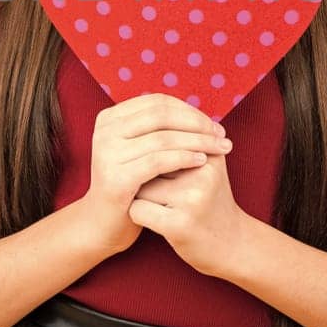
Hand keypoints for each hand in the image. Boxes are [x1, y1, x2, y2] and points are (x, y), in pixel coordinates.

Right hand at [80, 92, 232, 256]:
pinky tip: (202, 161)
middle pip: (161, 116)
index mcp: (110, 118)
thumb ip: (161, 129)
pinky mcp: (116, 178)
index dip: (190, 111)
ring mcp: (107, 154)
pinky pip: (158, 161)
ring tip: (219, 148)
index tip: (214, 125)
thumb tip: (202, 115)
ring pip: (163, 138)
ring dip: (197, 141)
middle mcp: (104, 131)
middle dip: (196, 124)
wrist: (105, 224)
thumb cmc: (132, 184)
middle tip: (221, 135)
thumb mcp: (141, 150)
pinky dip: (184, 158)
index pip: (158, 102)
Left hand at [128, 138, 250, 279]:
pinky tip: (152, 220)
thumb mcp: (208, 166)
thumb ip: (184, 141)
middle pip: (150, 160)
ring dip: (139, 195)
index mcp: (210, 153)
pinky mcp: (179, 224)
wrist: (233, 245)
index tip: (158, 172)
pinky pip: (137, 209)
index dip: (152, 155)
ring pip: (140, 185)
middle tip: (154, 188)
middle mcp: (204, 172)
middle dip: (145, 174)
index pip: (163, 138)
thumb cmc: (211, 201)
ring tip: (158, 205)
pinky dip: (136, 215)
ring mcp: (192, 199)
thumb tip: (143, 120)